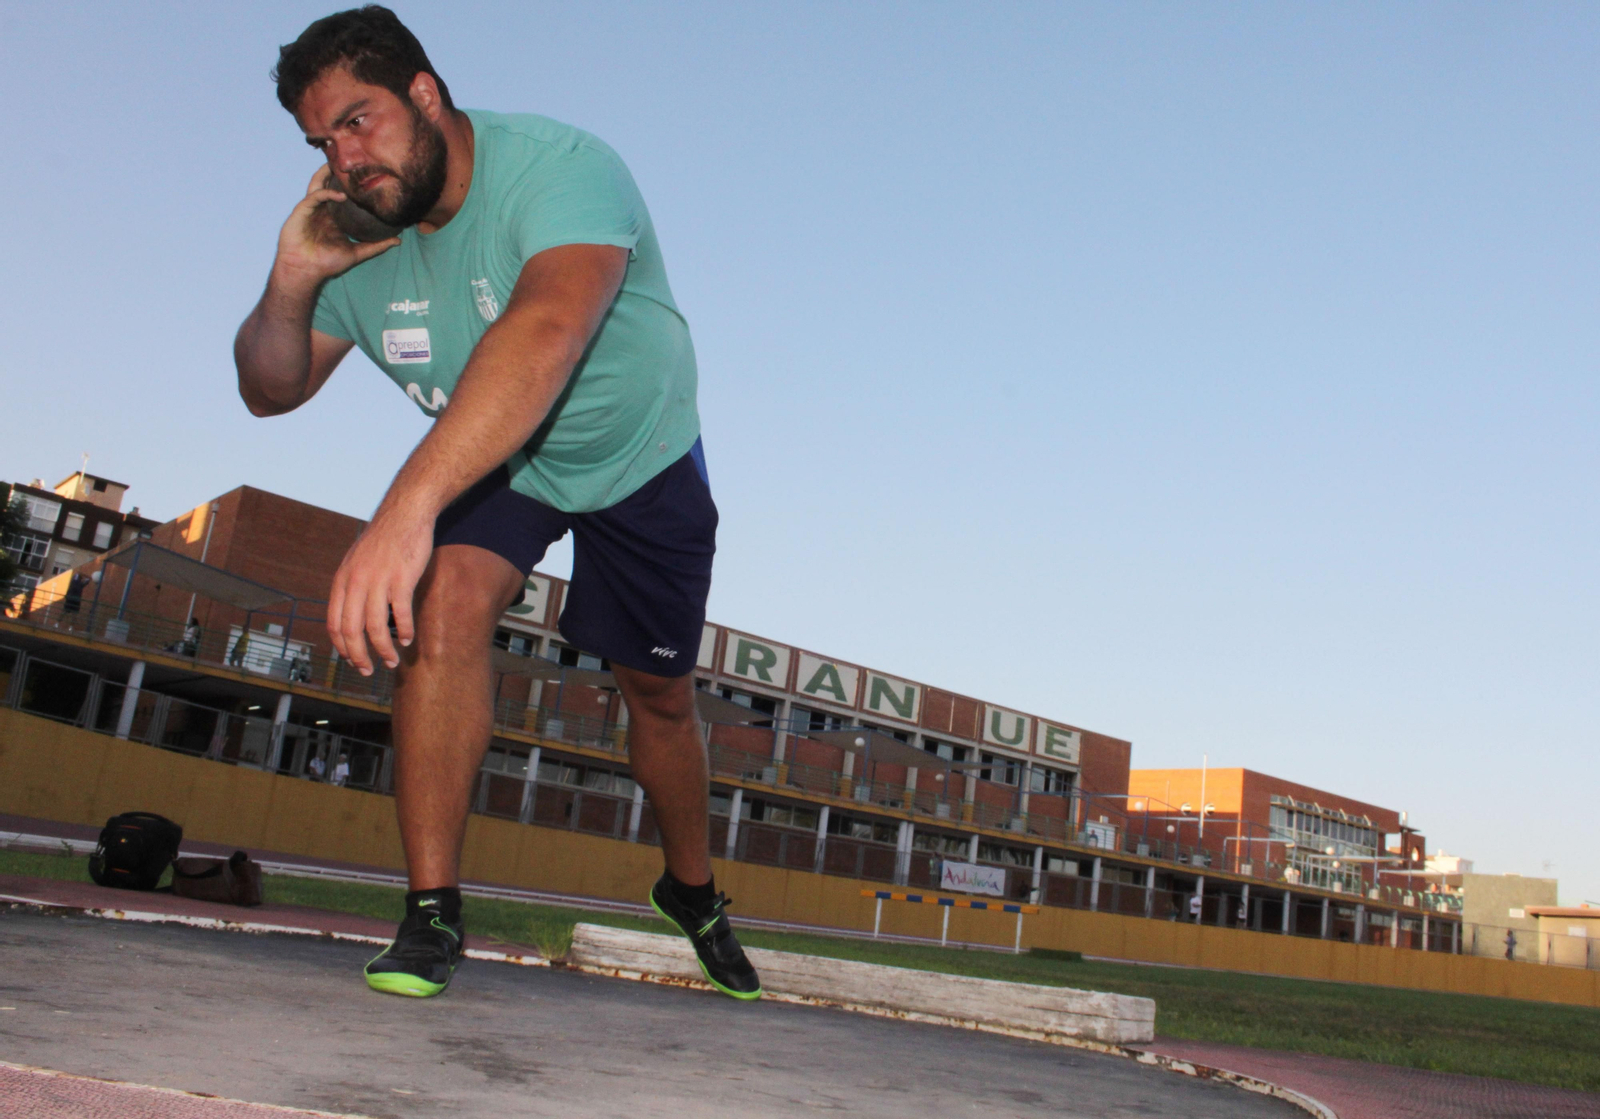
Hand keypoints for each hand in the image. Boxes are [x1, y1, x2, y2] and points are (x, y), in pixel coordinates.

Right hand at [273, 169, 398, 288]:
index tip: (366, 175)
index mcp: (333, 216)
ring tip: (341, 164)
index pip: (342, 194)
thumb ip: (376, 246)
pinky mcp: (302, 210)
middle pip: (328, 184)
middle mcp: (322, 209)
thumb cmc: (327, 263)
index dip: (352, 185)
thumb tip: (398, 241)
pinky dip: (327, 193)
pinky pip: (315, 196)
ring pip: (318, 183)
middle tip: (353, 162)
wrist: (306, 270)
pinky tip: (341, 194)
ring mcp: (311, 208)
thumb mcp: (357, 253)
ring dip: (327, 172)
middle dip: (337, 172)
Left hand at [326, 506, 433, 675]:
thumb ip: (352, 586)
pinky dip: (404, 630)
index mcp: (342, 580)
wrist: (404, 513)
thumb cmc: (384, 539)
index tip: (351, 660)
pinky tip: (408, 639)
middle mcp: (356, 582)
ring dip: (383, 650)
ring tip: (392, 662)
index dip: (341, 647)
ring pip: (376, 627)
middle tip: (367, 671)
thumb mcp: (357, 561)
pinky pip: (401, 613)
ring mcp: (378, 581)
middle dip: (359, 656)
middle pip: (351, 630)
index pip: (334, 623)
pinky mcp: (401, 579)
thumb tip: (354, 614)